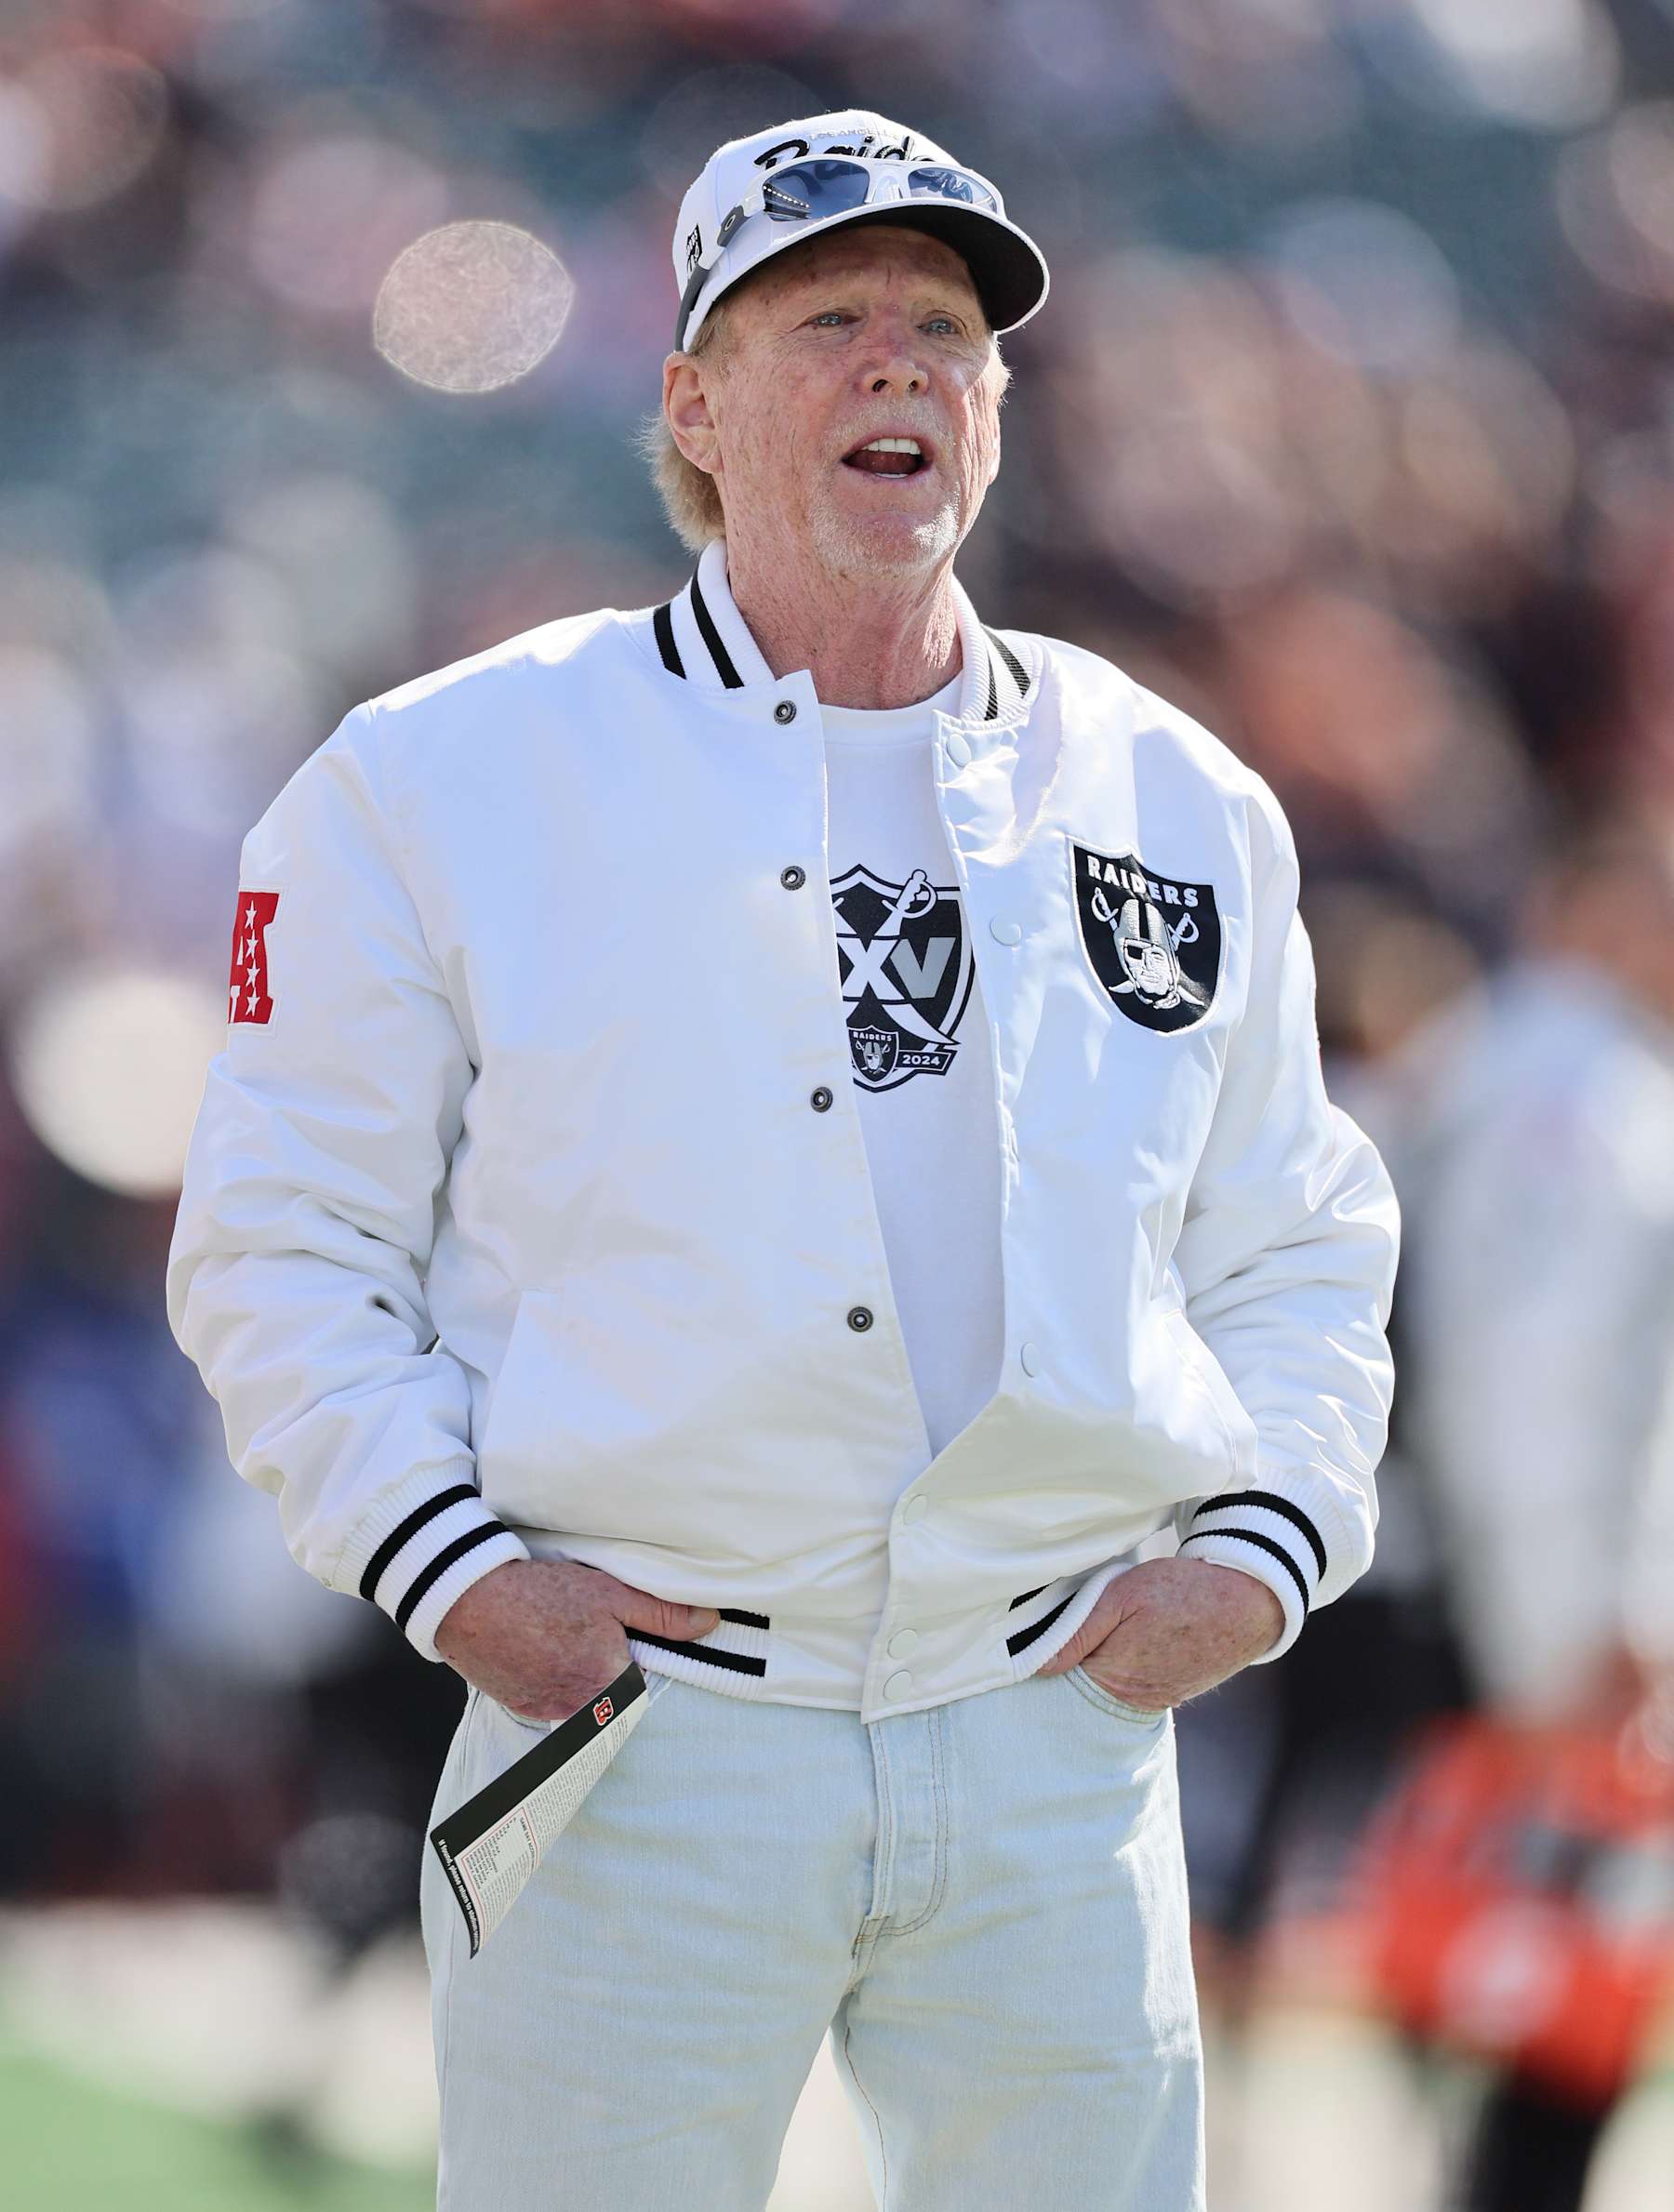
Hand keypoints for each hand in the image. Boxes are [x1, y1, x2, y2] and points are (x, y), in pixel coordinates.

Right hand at [433, 1559, 719, 1723]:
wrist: (470, 1600)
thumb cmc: (544, 1593)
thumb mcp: (611, 1593)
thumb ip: (662, 1615)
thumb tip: (709, 1623)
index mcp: (611, 1685)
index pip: (643, 1698)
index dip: (637, 1674)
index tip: (628, 1656)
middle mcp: (581, 1711)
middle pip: (613, 1708)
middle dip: (610, 1685)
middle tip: (590, 1648)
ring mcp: (548, 1713)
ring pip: (581, 1709)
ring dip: (582, 1688)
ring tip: (566, 1647)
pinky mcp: (522, 1709)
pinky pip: (552, 1707)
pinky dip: (554, 1687)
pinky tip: (544, 1656)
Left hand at [1034, 1557, 1284, 1708]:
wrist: (1249, 1602)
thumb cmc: (1183, 1591)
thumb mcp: (1122, 1595)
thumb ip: (1078, 1631)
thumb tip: (1038, 1666)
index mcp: (1113, 1677)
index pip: (1060, 1681)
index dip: (1048, 1657)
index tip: (1036, 1642)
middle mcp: (1134, 1699)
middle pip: (1084, 1687)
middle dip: (1074, 1663)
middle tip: (1077, 1629)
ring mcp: (1157, 1699)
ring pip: (1110, 1687)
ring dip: (1102, 1664)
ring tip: (1111, 1631)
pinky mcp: (1174, 1692)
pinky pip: (1136, 1686)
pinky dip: (1127, 1668)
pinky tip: (1133, 1641)